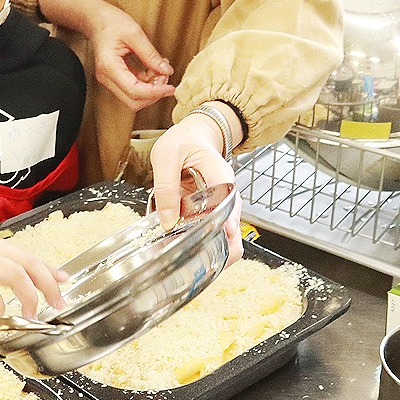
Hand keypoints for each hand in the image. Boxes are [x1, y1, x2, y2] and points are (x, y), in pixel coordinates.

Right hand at [87, 5, 175, 110]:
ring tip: (160, 70)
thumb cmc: (111, 23)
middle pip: (133, 101)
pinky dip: (146, 84)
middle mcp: (107, 77)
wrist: (97, 20)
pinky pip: (133, 89)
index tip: (170, 88)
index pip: (134, 91)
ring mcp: (110, 79)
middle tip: (165, 78)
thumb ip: (151, 55)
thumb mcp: (135, 33)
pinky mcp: (115, 78)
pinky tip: (153, 70)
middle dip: (153, 94)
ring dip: (151, 89)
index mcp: (110, 66)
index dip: (155, 93)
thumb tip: (166, 71)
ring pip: (133, 98)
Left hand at [148, 113, 243, 261]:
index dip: (230, 217)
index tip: (227, 233)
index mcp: (219, 174)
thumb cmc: (183, 142)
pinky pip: (210, 233)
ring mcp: (220, 206)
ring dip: (210, 250)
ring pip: (225, 235)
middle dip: (224, 246)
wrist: (193, 137)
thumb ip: (165, 186)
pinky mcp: (210, 214)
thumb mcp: (166, 156)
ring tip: (190, 262)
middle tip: (204, 261)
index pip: (229, 197)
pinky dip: (200, 244)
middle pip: (234, 225)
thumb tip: (168, 220)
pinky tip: (183, 252)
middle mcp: (225, 194)